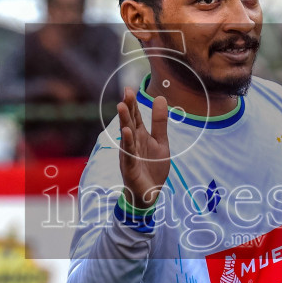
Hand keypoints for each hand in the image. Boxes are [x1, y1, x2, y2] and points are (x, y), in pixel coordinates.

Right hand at [116, 88, 170, 212]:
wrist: (149, 194)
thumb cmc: (152, 167)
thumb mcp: (161, 142)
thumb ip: (160, 122)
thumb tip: (160, 97)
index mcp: (139, 136)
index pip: (135, 117)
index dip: (132, 104)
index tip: (129, 88)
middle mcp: (132, 143)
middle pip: (129, 123)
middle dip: (127, 108)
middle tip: (125, 92)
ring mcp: (129, 155)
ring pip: (126, 136)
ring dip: (124, 121)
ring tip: (121, 107)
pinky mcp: (130, 168)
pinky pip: (128, 153)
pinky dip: (127, 142)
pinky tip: (126, 132)